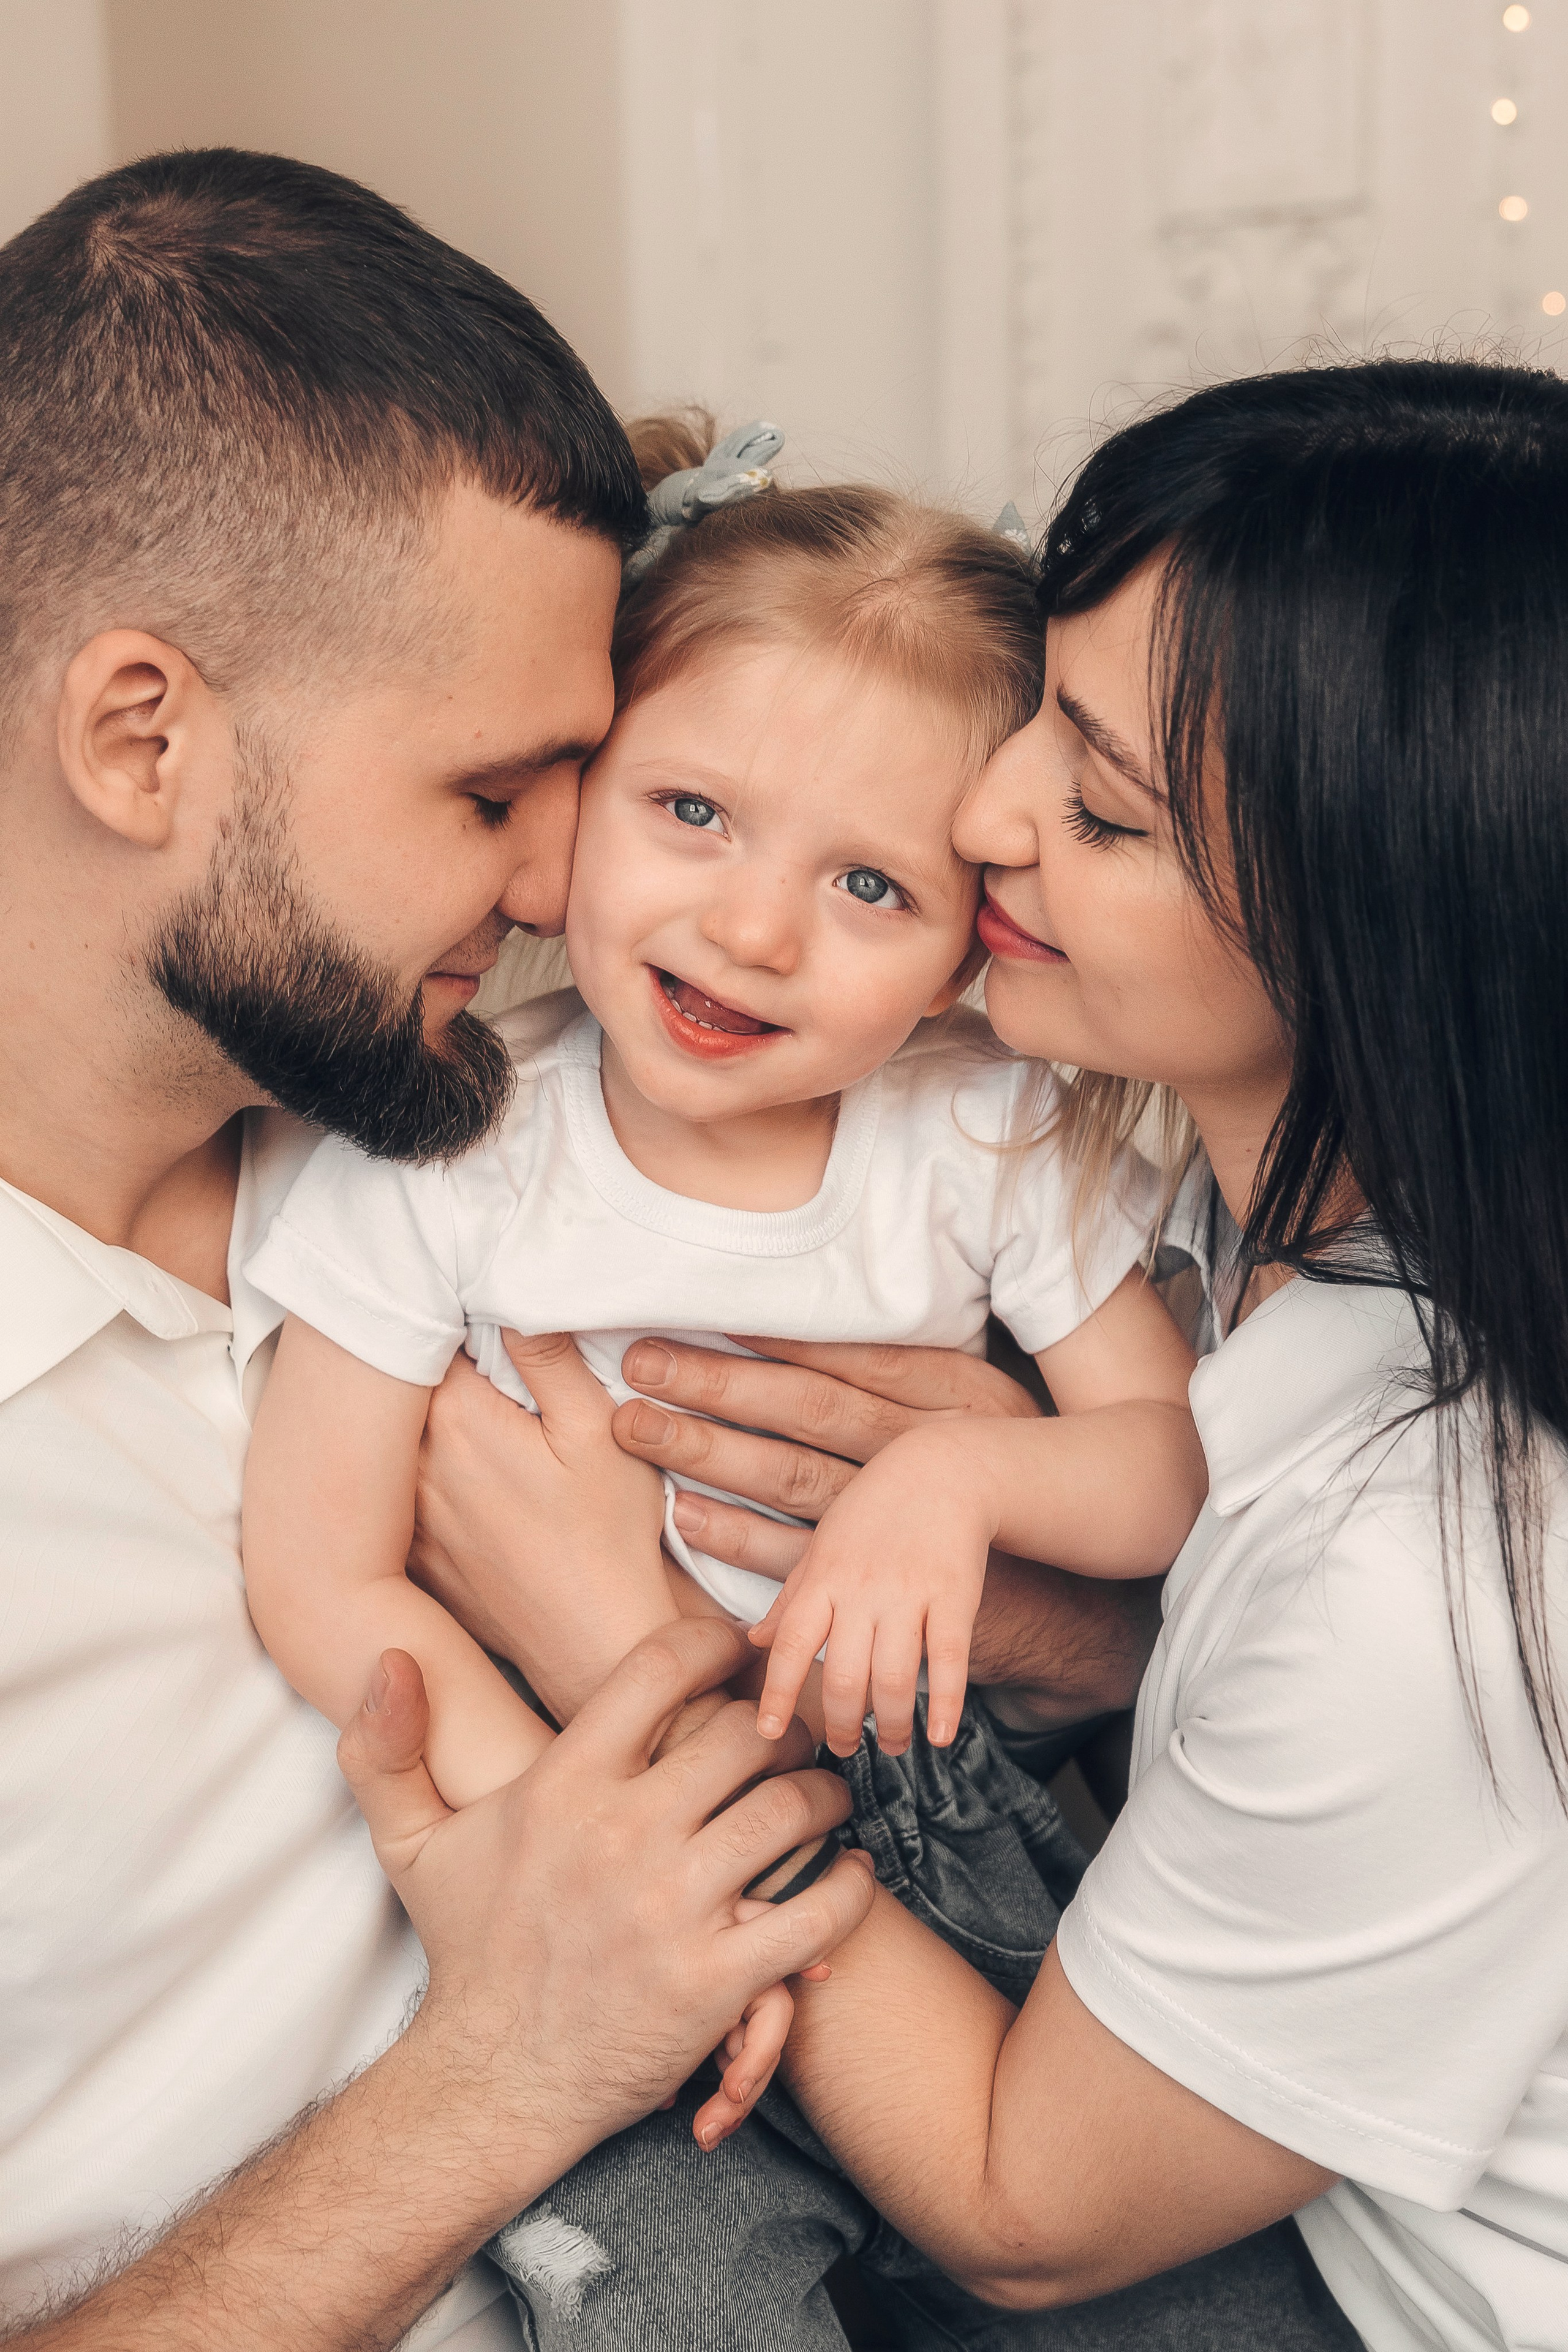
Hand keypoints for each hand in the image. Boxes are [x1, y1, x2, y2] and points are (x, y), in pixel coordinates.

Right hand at [336, 1618, 874, 2201]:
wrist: (493, 2083)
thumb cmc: (469, 1951)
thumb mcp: (410, 1842)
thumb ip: (386, 1747)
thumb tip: (387, 1659)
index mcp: (563, 1785)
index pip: (660, 1669)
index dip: (714, 1643)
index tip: (738, 1649)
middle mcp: (623, 1834)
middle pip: (746, 1734)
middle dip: (784, 1724)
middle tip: (795, 1733)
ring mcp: (675, 1908)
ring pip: (792, 1812)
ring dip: (824, 1796)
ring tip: (825, 1798)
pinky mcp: (718, 1979)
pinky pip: (817, 1911)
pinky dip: (850, 1885)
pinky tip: (850, 1872)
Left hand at [411, 1330, 672, 1720]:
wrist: (595, 1643)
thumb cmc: (608, 1536)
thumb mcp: (599, 1429)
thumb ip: (549, 1356)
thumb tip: (511, 1293)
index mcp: (458, 1422)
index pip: (418, 1336)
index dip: (437, 1311)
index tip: (457, 1301)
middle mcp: (412, 1468)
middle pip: (389, 1389)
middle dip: (411, 1360)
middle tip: (443, 1338)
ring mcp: (403, 1517)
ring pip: (385, 1443)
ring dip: (402, 1418)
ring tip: (438, 1400)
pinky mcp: (409, 1555)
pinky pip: (387, 1496)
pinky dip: (399, 1475)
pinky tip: (445, 1473)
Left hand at [616, 1335, 1039, 1570]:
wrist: (1070, 1591)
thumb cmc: (1001, 1481)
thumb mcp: (975, 1407)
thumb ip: (905, 1374)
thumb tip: (800, 1332)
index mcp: (949, 1393)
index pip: (844, 1356)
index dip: (768, 1338)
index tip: (696, 1317)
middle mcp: (922, 1448)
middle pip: (806, 1409)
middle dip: (718, 1384)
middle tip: (641, 1364)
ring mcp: (902, 1518)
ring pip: (793, 1475)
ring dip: (711, 1452)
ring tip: (641, 1428)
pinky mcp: (883, 1580)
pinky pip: (800, 1554)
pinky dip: (739, 1537)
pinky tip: (687, 1513)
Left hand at [750, 1428, 993, 1755]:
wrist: (942, 1469)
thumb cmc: (874, 1511)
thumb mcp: (823, 1546)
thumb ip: (792, 1596)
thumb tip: (755, 1640)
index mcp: (823, 1577)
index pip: (790, 1645)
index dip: (777, 1694)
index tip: (769, 1734)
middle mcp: (862, 1588)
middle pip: (843, 1676)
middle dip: (840, 1724)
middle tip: (843, 1747)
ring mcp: (910, 1593)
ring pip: (895, 1679)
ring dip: (891, 1725)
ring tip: (890, 1745)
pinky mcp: (955, 1596)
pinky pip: (950, 1661)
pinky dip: (947, 1706)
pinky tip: (941, 1736)